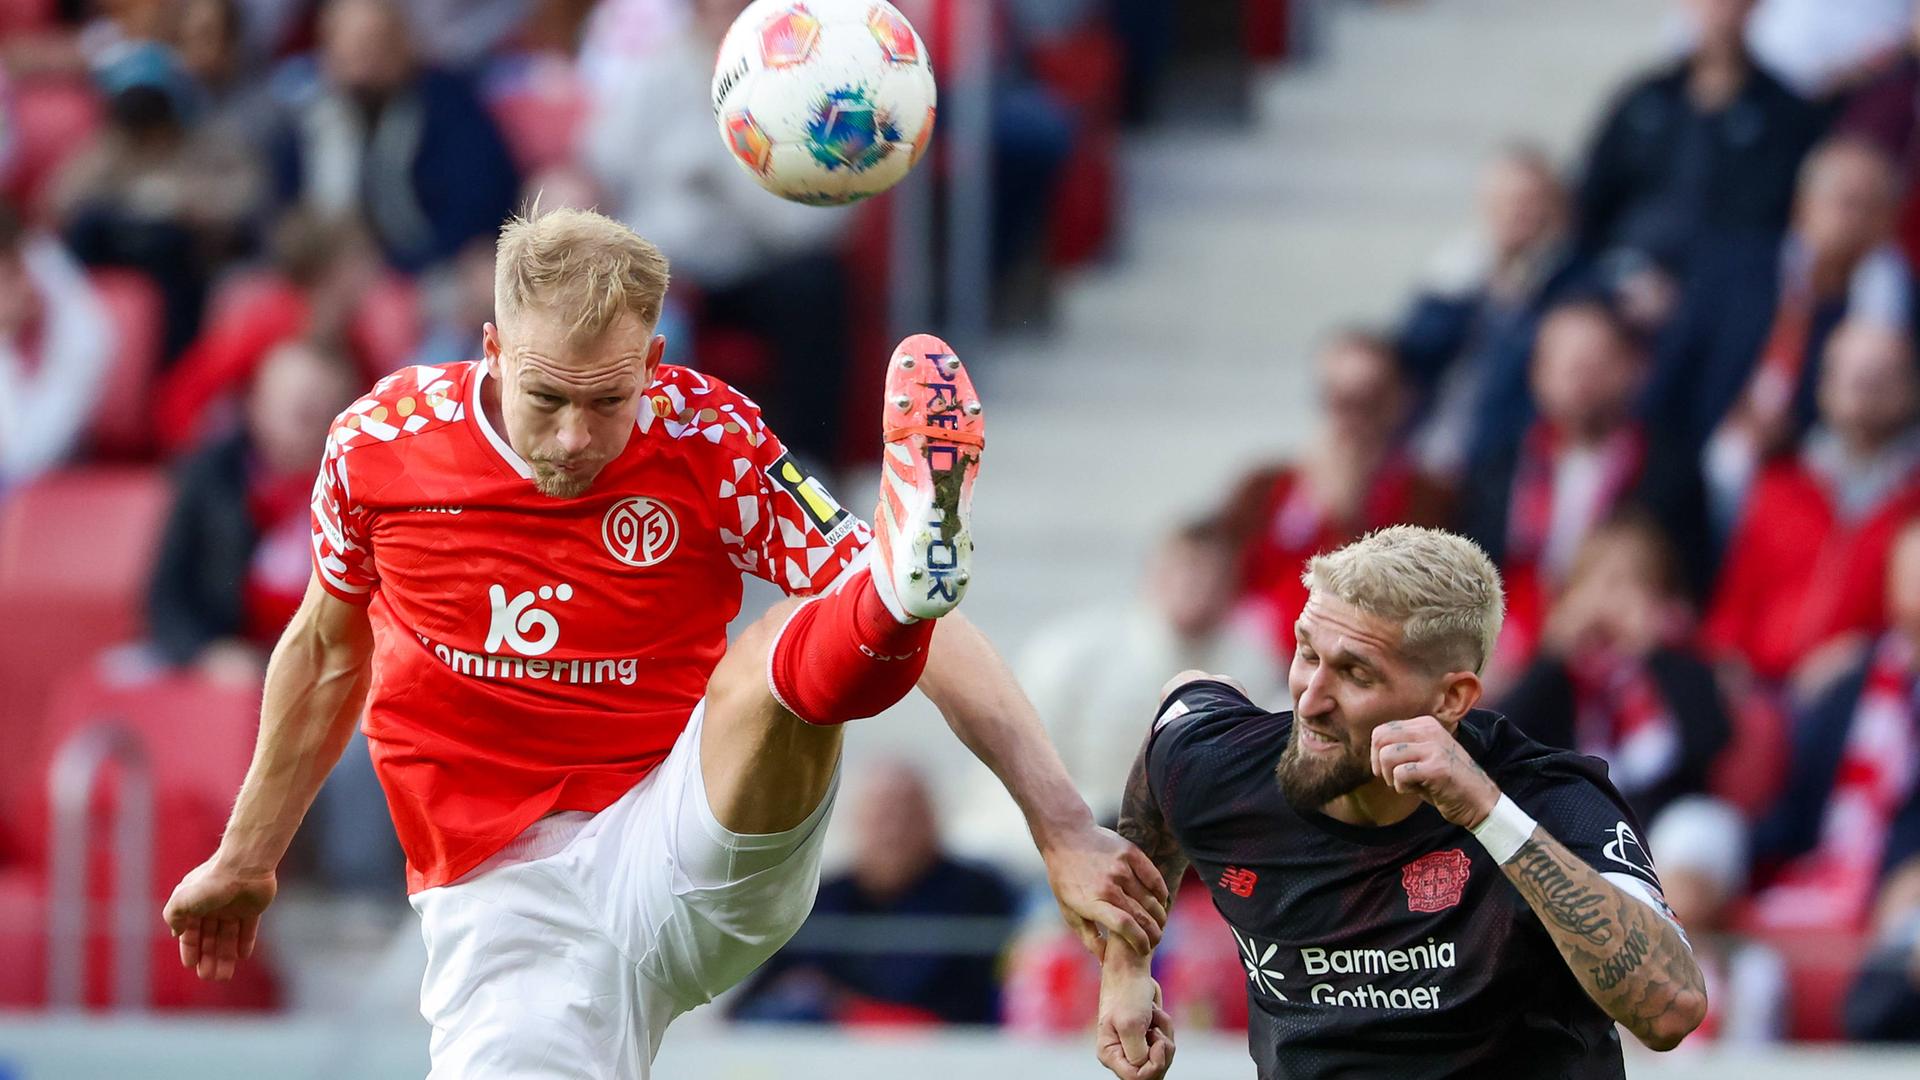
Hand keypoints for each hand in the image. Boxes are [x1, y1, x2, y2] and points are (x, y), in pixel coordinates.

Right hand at [162, 856, 276, 980]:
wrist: (245, 865)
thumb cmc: (211, 882)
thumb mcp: (181, 900)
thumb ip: (173, 916)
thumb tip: (176, 932)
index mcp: (194, 903)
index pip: (191, 932)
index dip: (190, 949)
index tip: (191, 965)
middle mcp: (213, 905)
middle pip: (210, 938)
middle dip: (208, 958)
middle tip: (209, 977)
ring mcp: (233, 906)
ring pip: (227, 936)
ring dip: (225, 956)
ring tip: (224, 977)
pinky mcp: (253, 907)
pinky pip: (248, 928)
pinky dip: (245, 941)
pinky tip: (242, 956)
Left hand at [1041, 823, 1169, 957]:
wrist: (1066, 838)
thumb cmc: (1066, 879)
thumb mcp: (1069, 911)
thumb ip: (1089, 937)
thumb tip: (1105, 961)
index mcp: (1092, 902)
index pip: (1124, 926)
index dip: (1139, 941)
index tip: (1144, 950)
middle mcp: (1108, 885)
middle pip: (1141, 915)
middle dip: (1153, 933)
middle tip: (1156, 940)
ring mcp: (1120, 868)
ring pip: (1150, 899)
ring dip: (1159, 915)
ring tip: (1159, 924)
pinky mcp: (1130, 853)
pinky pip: (1154, 877)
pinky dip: (1161, 892)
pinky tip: (1161, 901)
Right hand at [1096, 949, 1174, 1079]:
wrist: (1131, 971)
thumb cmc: (1126, 994)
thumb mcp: (1131, 1025)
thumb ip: (1138, 1054)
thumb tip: (1149, 1068)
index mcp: (1110, 1055)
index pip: (1136, 1078)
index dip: (1153, 1065)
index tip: (1158, 1042)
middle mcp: (1121, 1055)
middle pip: (1152, 1073)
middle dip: (1162, 1050)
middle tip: (1156, 1029)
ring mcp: (1135, 1047)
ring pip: (1162, 1059)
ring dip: (1165, 1035)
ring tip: (1154, 1016)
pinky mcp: (1146, 1038)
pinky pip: (1165, 1046)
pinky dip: (1166, 1029)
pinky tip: (1156, 1015)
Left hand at [1370, 717, 1500, 828]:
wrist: (1479, 801)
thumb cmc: (1445, 782)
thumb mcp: (1422, 756)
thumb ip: (1401, 748)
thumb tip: (1372, 748)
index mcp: (1425, 724)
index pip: (1382, 730)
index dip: (1376, 754)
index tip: (1388, 770)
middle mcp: (1430, 730)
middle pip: (1380, 739)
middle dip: (1379, 764)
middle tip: (1392, 779)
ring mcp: (1435, 747)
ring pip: (1387, 755)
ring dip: (1390, 777)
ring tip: (1406, 784)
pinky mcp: (1437, 767)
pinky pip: (1400, 774)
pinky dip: (1402, 787)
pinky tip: (1417, 790)